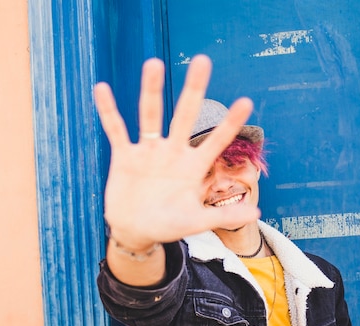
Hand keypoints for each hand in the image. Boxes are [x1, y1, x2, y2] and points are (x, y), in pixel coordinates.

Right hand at [94, 55, 259, 249]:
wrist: (136, 231)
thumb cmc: (168, 225)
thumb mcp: (196, 222)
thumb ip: (223, 216)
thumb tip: (256, 214)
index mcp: (193, 166)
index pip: (216, 140)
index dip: (229, 123)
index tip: (247, 101)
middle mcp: (172, 152)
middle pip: (184, 114)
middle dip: (193, 90)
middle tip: (202, 60)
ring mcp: (148, 152)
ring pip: (150, 115)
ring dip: (151, 90)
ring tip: (154, 63)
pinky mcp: (124, 156)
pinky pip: (116, 130)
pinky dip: (108, 111)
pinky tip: (102, 89)